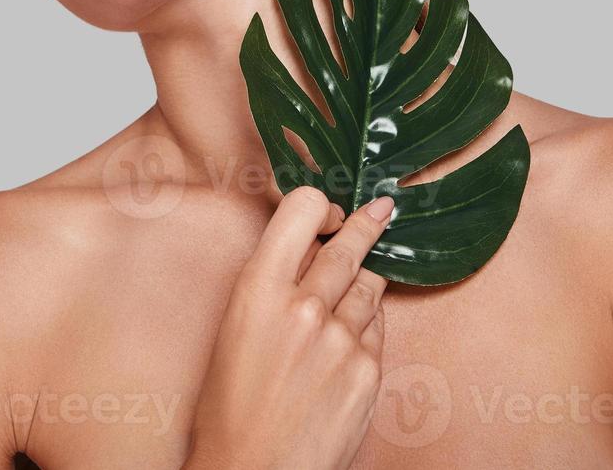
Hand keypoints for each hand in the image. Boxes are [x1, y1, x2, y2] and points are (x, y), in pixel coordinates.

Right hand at [185, 186, 394, 469]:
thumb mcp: (234, 329)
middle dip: (366, 224)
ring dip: (368, 276)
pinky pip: (376, 329)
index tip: (329, 211)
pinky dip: (368, 324)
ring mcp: (341, 338)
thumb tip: (306, 254)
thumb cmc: (230, 408)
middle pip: (348, 245)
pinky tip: (354, 332)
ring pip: (369, 285)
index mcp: (257, 289)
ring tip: (372, 264)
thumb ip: (271, 286)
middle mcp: (303, 305)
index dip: (320, 205)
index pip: (302, 210)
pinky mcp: (367, 369)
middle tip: (382, 207)